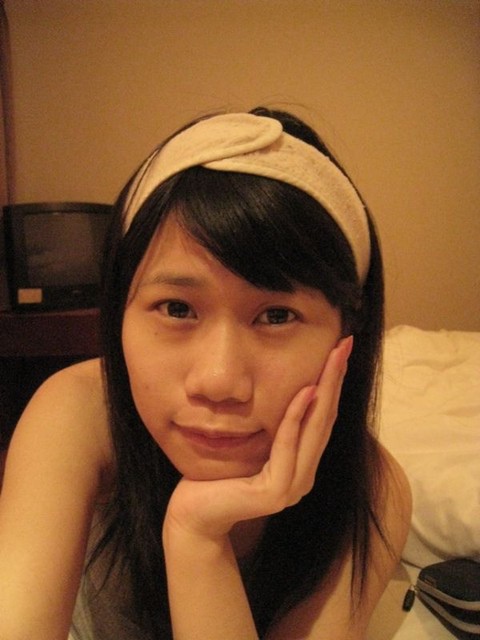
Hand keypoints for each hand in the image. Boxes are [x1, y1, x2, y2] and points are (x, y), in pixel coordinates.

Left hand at [163, 336, 352, 539]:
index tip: (340, 348)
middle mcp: (303, 475)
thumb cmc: (216, 476)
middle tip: (345, 344)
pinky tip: (304, 391)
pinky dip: (297, 417)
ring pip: (315, 429)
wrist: (192, 515)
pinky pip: (288, 446)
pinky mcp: (276, 493)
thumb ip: (271, 426)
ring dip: (326, 390)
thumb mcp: (249, 441)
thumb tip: (284, 388)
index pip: (322, 416)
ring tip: (333, 358)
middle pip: (326, 418)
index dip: (333, 382)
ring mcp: (293, 486)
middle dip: (336, 378)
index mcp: (300, 463)